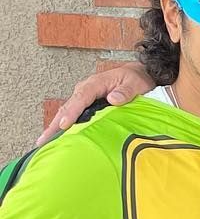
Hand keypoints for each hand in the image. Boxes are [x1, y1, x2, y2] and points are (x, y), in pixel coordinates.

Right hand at [37, 60, 153, 144]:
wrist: (137, 76)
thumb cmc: (135, 80)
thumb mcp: (134, 83)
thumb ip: (125, 91)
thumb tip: (113, 99)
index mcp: (96, 83)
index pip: (81, 98)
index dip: (72, 112)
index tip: (64, 125)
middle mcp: (85, 90)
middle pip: (68, 107)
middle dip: (55, 124)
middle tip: (44, 140)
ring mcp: (83, 98)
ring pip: (66, 112)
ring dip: (55, 127)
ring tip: (44, 143)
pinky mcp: (85, 105)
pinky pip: (72, 115)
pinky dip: (63, 126)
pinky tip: (57, 138)